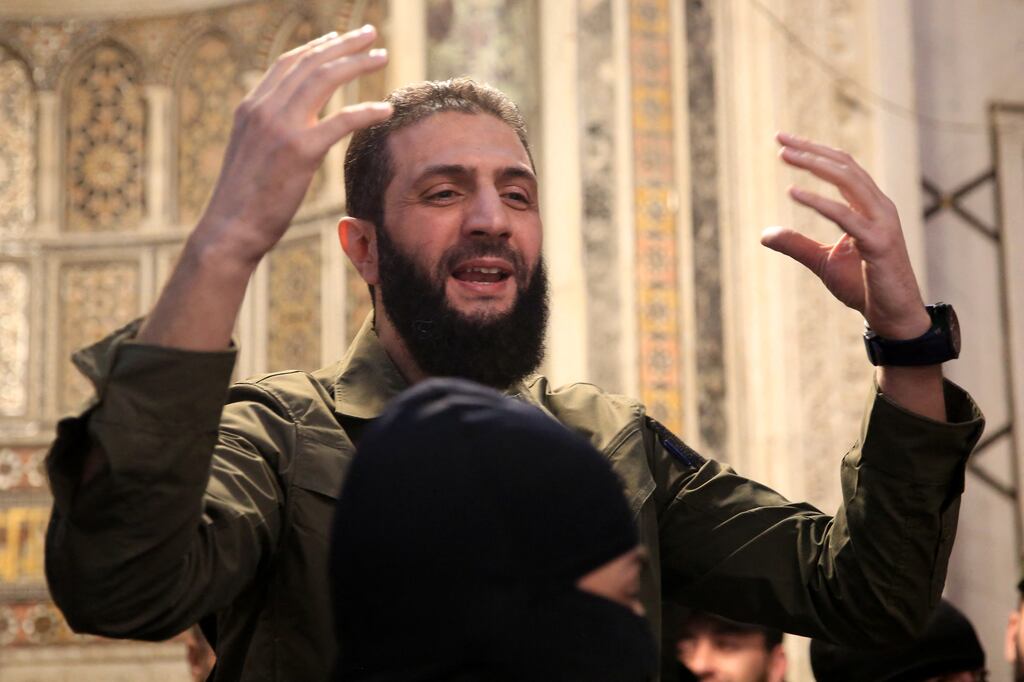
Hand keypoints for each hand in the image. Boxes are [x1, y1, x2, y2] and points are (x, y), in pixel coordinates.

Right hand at [195, 25, 392, 267]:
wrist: (230, 228)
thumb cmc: (243, 201)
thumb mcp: (250, 155)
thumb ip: (268, 133)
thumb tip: (291, 130)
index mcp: (251, 108)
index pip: (287, 64)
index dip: (316, 47)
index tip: (338, 37)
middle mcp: (264, 109)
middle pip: (310, 63)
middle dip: (344, 44)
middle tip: (371, 33)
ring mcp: (281, 127)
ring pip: (325, 80)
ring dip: (357, 64)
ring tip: (382, 57)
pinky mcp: (300, 151)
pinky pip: (341, 121)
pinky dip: (366, 111)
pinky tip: (386, 109)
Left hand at [761, 132, 929, 339]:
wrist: (892, 315)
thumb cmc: (863, 286)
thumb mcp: (822, 261)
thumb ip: (796, 244)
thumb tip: (764, 235)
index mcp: (869, 206)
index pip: (843, 167)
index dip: (815, 151)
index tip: (784, 141)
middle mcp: (879, 207)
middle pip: (844, 165)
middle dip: (811, 150)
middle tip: (779, 139)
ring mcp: (882, 223)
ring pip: (848, 180)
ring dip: (814, 165)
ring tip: (785, 155)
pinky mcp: (878, 243)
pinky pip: (846, 216)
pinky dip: (819, 202)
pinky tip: (793, 193)